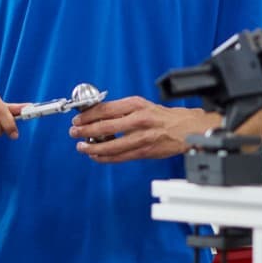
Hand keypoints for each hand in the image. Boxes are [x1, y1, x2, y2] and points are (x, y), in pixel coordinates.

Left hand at [68, 97, 219, 163]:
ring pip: (111, 145)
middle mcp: (139, 119)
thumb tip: (97, 114)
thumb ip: (121, 110)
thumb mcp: (142, 105)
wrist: (187, 129)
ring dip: (93, 147)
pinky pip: (120, 156)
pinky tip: (96, 156)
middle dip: (85, 131)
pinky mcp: (145, 151)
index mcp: (136, 104)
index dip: (88, 115)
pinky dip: (105, 157)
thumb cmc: (164, 117)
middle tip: (74, 133)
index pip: (106, 108)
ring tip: (81, 147)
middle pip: (105, 126)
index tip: (77, 119)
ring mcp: (142, 136)